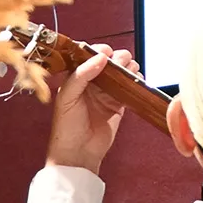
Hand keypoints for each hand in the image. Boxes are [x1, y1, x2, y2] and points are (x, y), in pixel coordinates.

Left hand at [45, 45, 137, 175]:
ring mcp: (107, 91)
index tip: (105, 53)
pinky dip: (136, 79)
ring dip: (128, 66)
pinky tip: (134, 80)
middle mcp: (93, 81)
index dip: (98, 50)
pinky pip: (131, 85)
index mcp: (76, 77)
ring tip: (127, 72)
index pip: (89, 55)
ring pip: (123, 69)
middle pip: (110, 59)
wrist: (78, 153)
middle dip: (117, 57)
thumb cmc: (66, 128)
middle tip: (118, 64)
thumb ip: (81, 75)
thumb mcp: (67, 98)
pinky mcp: (119, 102)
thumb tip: (101, 57)